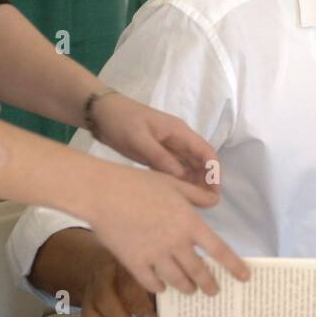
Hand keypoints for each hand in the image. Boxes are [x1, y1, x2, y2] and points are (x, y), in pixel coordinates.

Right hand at [78, 249, 157, 316]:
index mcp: (119, 265)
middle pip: (104, 302)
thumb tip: (179, 307)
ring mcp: (88, 296)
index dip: (139, 307)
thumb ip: (159, 286)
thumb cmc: (135, 274)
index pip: (126, 284)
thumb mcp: (147, 271)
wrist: (106, 269)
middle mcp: (99, 279)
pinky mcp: (84, 312)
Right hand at [85, 162, 248, 294]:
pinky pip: (152, 284)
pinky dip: (160, 288)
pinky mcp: (134, 264)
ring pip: (178, 282)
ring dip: (188, 288)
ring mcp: (155, 256)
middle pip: (199, 273)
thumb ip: (197, 196)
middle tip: (214, 291)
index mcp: (189, 223)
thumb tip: (215, 202)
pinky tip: (162, 287)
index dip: (234, 266)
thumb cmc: (139, 184)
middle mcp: (176, 243)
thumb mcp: (174, 184)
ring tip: (191, 289)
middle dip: (209, 285)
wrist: (103, 193)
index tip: (245, 277)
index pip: (219, 250)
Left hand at [91, 91, 219, 191]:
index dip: (214, 171)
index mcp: (179, 132)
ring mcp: (168, 147)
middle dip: (208, 180)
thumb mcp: (139, 139)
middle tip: (208, 203)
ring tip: (197, 203)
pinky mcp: (157, 154)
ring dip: (195, 182)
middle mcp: (178, 140)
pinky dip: (181, 181)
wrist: (100, 113)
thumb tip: (182, 176)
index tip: (215, 191)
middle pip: (200, 161)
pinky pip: (175, 169)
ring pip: (189, 166)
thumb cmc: (121, 121)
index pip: (205, 152)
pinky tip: (180, 195)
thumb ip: (160, 157)